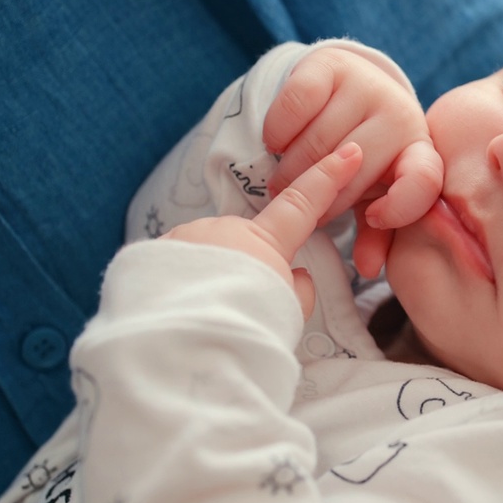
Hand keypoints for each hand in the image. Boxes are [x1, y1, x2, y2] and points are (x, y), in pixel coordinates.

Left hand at [162, 144, 362, 319]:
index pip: (302, 203)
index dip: (327, 176)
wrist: (180, 349)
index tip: (348, 152)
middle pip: (243, 240)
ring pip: (207, 250)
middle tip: (240, 304)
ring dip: (209, 273)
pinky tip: (180, 308)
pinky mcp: (153, 253)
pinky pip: (176, 262)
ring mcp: (185, 237)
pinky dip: (181, 280)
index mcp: (262, 242)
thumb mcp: (286, 317)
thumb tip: (295, 275)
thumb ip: (296, 289)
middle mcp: (222, 229)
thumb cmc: (243, 333)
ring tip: (205, 312)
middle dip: (244, 264)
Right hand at [263, 47, 441, 278]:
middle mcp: (400, 115)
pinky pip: (295, 108)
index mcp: (419, 153)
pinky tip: (277, 142)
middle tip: (297, 202)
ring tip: (283, 179)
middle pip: (353, 170)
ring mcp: (366, 86)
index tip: (371, 217)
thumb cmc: (364, 158)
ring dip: (291, 169)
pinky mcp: (329, 65)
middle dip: (319, 194)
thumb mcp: (373, 193)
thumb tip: (368, 268)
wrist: (348, 89)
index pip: (424, 182)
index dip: (399, 207)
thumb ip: (375, 231)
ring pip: (318, 143)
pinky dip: (278, 133)